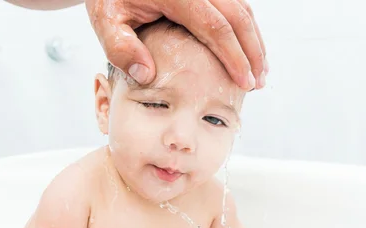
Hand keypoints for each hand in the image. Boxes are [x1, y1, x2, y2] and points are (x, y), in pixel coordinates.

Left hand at [84, 0, 267, 89]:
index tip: (244, 82)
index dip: (234, 56)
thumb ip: (121, 49)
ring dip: (254, 41)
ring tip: (259, 72)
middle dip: (253, 52)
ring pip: (242, 8)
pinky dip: (246, 29)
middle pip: (238, 16)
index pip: (215, 26)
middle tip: (258, 82)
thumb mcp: (106, 21)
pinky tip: (249, 50)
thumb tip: (147, 76)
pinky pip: (236, 4)